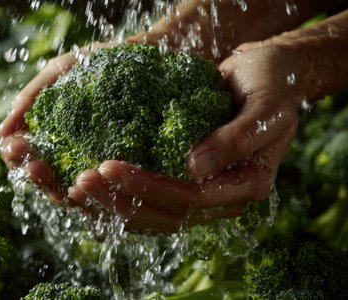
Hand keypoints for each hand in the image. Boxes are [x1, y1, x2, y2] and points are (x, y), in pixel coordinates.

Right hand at [0, 42, 111, 204]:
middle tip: (38, 167)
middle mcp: (67, 155)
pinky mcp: (119, 173)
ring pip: (68, 193)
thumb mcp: (63, 71)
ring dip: (60, 193)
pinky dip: (93, 197)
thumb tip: (1, 133)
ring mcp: (92, 166)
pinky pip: (102, 194)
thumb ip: (32, 96)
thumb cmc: (101, 63)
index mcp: (49, 134)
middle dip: (34, 175)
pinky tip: (90, 191)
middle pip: (43, 178)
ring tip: (63, 186)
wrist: (148, 59)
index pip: (23, 155)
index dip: (15, 155)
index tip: (16, 146)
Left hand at [68, 40, 299, 232]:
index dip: (149, 187)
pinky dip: (122, 199)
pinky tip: (95, 190)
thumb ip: (237, 138)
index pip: (191, 200)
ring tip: (77, 188)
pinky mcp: (185, 182)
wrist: (267, 76)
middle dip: (121, 201)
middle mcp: (222, 198)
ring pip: (154, 214)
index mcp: (245, 185)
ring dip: (114, 205)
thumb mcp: (265, 108)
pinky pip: (151, 201)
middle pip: (166, 215)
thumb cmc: (270, 87)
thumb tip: (194, 168)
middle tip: (82, 181)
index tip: (110, 167)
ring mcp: (202, 194)